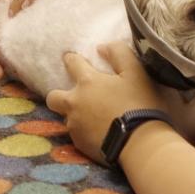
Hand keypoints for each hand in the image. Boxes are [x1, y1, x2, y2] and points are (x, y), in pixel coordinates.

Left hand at [46, 41, 194, 162]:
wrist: (141, 145)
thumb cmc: (140, 105)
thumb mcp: (136, 72)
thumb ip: (119, 53)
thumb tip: (101, 47)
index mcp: (87, 82)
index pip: (71, 62)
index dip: (72, 59)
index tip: (73, 60)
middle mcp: (74, 103)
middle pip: (53, 96)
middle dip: (59, 94)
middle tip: (76, 96)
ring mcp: (75, 126)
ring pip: (66, 117)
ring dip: (75, 115)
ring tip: (93, 118)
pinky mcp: (80, 145)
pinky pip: (76, 135)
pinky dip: (84, 132)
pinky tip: (99, 133)